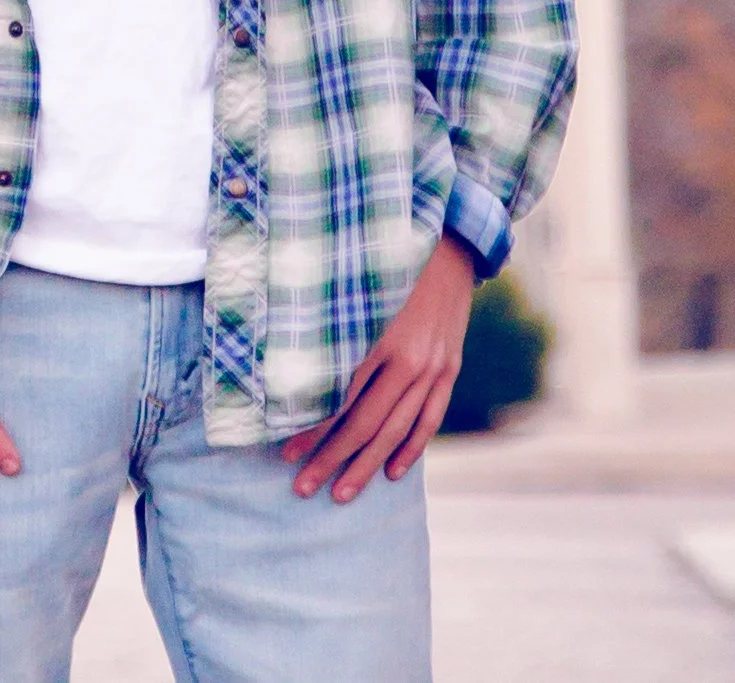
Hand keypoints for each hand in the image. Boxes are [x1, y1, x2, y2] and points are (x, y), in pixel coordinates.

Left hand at [282, 231, 474, 503]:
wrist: (449, 241)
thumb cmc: (386, 257)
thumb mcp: (351, 284)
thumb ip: (327, 324)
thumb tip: (285, 361)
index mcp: (377, 336)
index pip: (338, 399)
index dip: (311, 431)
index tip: (284, 454)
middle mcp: (408, 358)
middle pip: (365, 423)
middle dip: (332, 459)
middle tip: (303, 489)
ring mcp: (434, 366)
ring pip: (396, 429)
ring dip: (367, 465)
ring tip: (341, 493)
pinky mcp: (450, 367)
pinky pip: (430, 418)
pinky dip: (411, 448)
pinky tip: (393, 472)